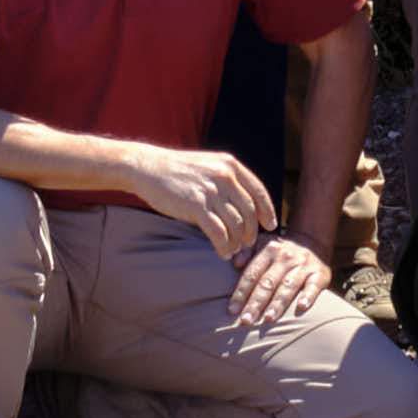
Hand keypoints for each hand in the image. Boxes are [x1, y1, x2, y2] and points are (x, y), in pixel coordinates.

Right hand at [129, 144, 280, 260]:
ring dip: (237, 241)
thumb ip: (228, 179)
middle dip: (251, 231)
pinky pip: (218, 232)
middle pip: (249, 211)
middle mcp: (224, 176)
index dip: (267, 211)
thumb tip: (246, 204)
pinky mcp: (196, 205)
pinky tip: (223, 252)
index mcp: (230, 165)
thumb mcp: (209, 165)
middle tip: (248, 243)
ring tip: (233, 249)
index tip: (270, 225)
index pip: (258, 191)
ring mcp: (210, 190)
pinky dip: (224, 246)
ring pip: (235, 224)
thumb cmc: (178, 170)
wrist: (148, 167)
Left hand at [225, 234, 333, 330]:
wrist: (313, 242)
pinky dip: (308, 296)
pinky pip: (314, 285)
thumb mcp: (263, 244)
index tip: (232, 311)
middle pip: (268, 283)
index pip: (252, 274)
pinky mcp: (320, 273)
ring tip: (268, 319)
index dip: (241, 292)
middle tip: (246, 321)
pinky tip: (301, 307)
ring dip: (278, 303)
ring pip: (288, 286)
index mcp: (269, 250)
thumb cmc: (280, 252)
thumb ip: (247, 252)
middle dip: (256, 303)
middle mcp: (286, 257)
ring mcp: (304, 265)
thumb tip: (235, 263)